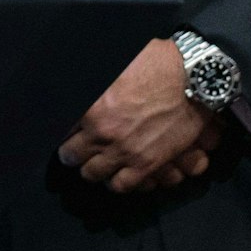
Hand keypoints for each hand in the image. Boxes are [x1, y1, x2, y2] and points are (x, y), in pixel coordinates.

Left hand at [57, 37, 224, 192]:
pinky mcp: (147, 163)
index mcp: (89, 107)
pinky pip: (121, 185)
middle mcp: (102, 132)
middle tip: (73, 152)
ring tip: (92, 164)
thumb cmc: (150, 65)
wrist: (189, 80)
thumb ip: (90, 84)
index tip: (64, 133)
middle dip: (71, 154)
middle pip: (72, 155)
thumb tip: (67, 77)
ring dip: (90, 169)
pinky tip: (114, 175)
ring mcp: (124, 151)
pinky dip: (114, 182)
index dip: (61, 132)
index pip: (62, 129)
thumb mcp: (110, 67)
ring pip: (93, 173)